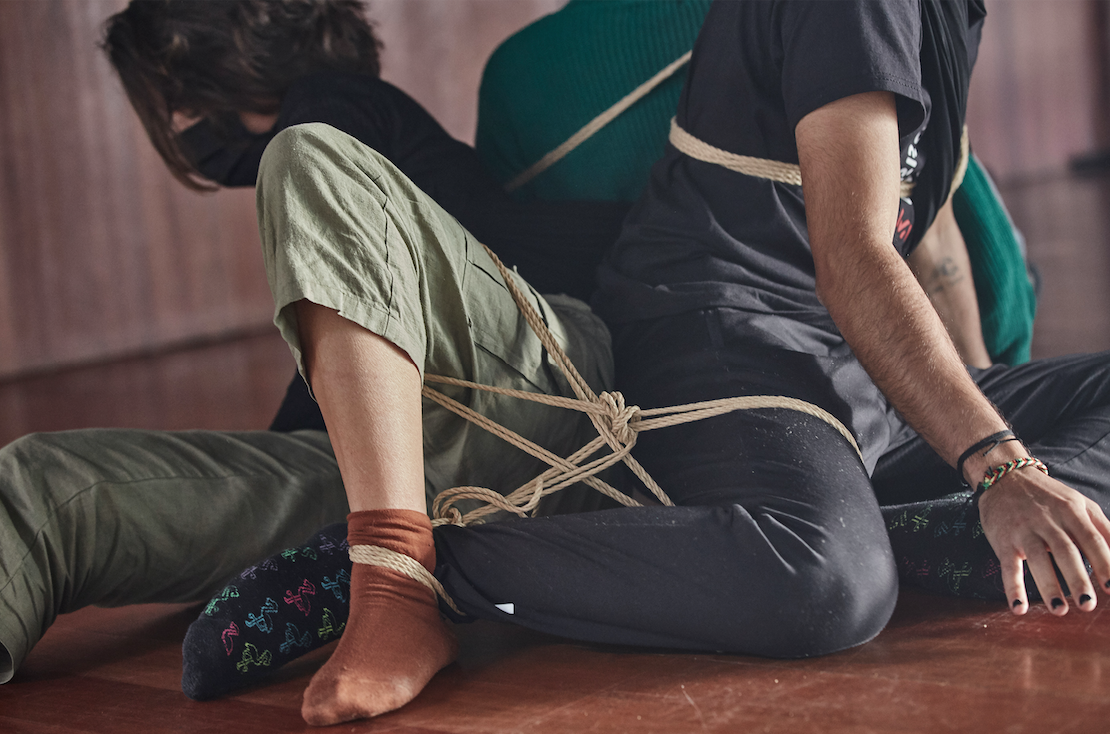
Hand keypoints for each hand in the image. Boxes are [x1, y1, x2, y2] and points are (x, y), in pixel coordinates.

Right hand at [978, 467, 1109, 614]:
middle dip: (1077, 579)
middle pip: (1065, 551)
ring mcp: (1023, 530)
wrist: (1004, 477)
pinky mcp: (1003, 541)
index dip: (1104, 563)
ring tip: (1059, 610)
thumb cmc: (1048, 496)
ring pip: (1037, 559)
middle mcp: (1047, 520)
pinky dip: (1013, 587)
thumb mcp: (1080, 504)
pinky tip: (1018, 607)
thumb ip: (1104, 529)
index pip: (1092, 540)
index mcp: (1071, 511)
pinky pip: (1008, 565)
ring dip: (1048, 586)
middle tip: (1088, 605)